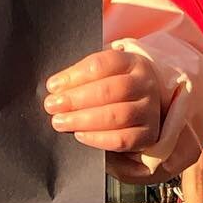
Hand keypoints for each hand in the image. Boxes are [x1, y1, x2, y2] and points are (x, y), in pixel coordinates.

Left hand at [44, 49, 160, 155]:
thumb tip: (55, 88)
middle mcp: (145, 84)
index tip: (53, 86)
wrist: (139, 110)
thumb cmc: (113, 89)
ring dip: (84, 119)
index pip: (102, 64)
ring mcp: (149, 110)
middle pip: (110, 90)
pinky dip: (98, 138)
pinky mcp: (148, 134)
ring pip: (117, 115)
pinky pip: (123, 139)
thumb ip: (81, 78)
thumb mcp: (102, 75)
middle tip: (52, 106)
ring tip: (60, 122)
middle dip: (77, 99)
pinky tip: (80, 135)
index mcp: (131, 62)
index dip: (75, 75)